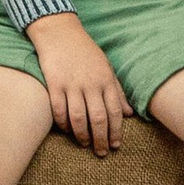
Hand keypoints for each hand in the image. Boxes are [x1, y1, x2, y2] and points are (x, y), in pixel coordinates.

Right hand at [30, 13, 128, 155]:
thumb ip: (117, 91)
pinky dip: (62, 124)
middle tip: (101, 152)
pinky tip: (66, 130)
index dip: (116, 131)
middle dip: (101, 139)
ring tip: (84, 144)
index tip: (116, 144)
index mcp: (106, 80)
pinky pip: (59, 110)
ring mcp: (71, 84)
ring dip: (82, 135)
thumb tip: (129, 113)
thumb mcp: (106, 68)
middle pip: (98, 119)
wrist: (60, 32)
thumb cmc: (86, 51)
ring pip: (78, 118)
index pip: (115, 112)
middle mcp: (91, 84)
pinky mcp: (54, 84)